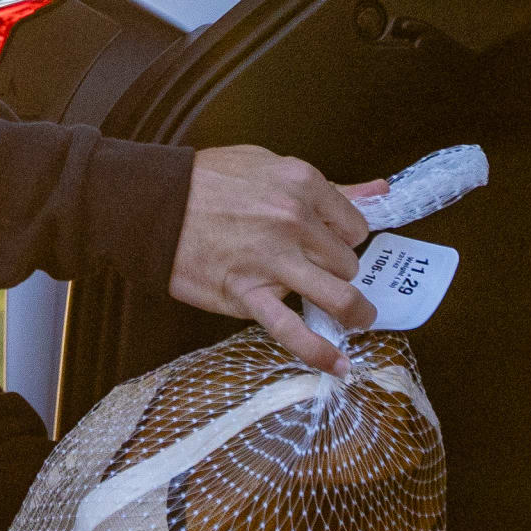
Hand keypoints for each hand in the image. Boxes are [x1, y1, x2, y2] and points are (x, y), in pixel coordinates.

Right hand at [169, 146, 372, 375]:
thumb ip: (328, 186)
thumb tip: (380, 192)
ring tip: (357, 320)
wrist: (150, 203)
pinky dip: (319, 352)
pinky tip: (338, 365)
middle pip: (347, 262)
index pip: (354, 226)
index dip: (345, 239)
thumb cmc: (206, 181)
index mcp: (302, 184)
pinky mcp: (247, 294)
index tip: (330, 245)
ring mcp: (272, 261)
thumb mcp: (269, 165)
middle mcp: (294, 221)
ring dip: (353, 312)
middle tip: (316, 271)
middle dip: (337, 270)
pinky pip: (291, 329)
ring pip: (337, 296)